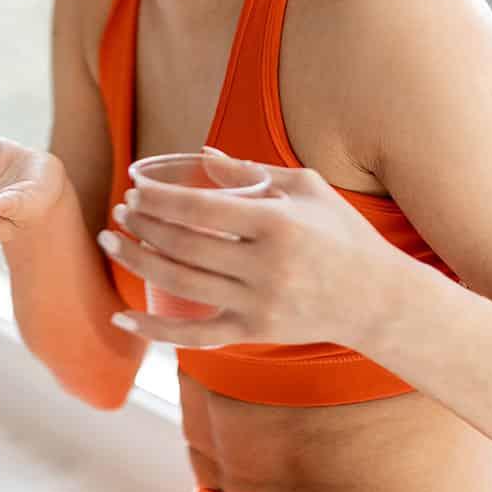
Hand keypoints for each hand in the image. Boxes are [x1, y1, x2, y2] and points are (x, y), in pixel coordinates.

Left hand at [100, 145, 398, 349]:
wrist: (379, 300)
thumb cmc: (343, 234)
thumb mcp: (307, 189)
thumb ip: (251, 172)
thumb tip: (200, 155)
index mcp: (277, 224)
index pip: (200, 209)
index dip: (160, 200)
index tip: (135, 191)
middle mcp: (265, 267)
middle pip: (183, 246)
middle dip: (142, 226)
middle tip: (119, 212)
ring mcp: (258, 304)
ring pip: (180, 284)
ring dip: (139, 261)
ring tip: (113, 242)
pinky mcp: (254, 333)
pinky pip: (194, 336)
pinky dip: (153, 331)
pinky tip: (120, 318)